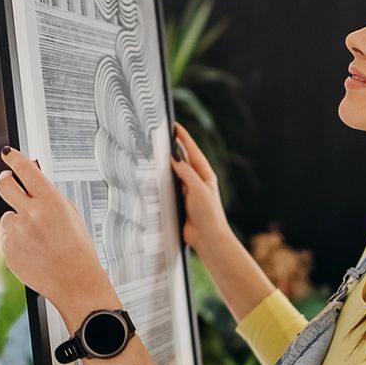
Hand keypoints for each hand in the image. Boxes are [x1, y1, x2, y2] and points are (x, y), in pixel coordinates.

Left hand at [0, 147, 110, 313]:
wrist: (75, 282)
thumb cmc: (78, 249)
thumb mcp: (71, 215)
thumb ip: (50, 196)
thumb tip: (32, 179)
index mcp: (50, 203)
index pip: (25, 169)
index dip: (14, 157)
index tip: (8, 153)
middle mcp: (31, 215)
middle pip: (4, 184)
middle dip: (5, 180)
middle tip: (10, 182)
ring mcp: (17, 234)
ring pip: (7, 216)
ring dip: (17, 221)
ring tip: (38, 237)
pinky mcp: (9, 251)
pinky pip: (7, 237)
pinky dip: (18, 241)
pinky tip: (35, 250)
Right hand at [169, 122, 233, 252]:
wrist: (208, 238)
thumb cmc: (209, 214)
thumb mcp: (198, 188)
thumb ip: (186, 172)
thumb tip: (175, 157)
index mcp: (205, 175)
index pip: (192, 151)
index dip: (183, 138)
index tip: (175, 126)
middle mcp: (197, 181)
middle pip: (184, 159)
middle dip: (175, 146)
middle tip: (165, 134)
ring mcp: (188, 191)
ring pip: (176, 172)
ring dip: (168, 163)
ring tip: (158, 151)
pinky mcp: (181, 202)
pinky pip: (170, 187)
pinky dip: (164, 180)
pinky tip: (156, 176)